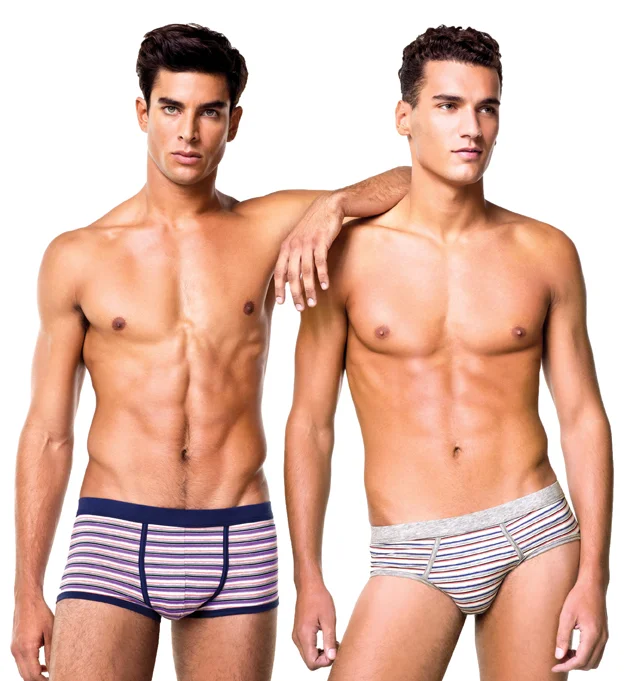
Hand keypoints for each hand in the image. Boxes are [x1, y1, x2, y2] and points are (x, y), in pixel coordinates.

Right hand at [11, 597, 53, 680]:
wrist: (27, 601)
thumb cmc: (40, 613)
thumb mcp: (51, 631)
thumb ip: (52, 651)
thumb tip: (55, 667)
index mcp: (26, 648)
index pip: (33, 674)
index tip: (56, 679)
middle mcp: (17, 651)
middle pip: (26, 676)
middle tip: (54, 678)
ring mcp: (14, 649)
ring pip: (22, 670)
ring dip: (34, 675)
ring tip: (50, 674)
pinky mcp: (15, 646)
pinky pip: (21, 663)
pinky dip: (30, 667)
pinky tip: (42, 665)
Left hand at [274, 193, 343, 310]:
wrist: (328, 206)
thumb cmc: (314, 227)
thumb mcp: (298, 240)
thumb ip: (293, 257)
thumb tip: (290, 279)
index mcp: (286, 247)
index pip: (279, 271)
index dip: (279, 288)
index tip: (282, 302)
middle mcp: (294, 245)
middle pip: (292, 275)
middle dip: (295, 294)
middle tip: (300, 308)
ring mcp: (307, 243)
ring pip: (306, 271)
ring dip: (309, 289)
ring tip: (313, 303)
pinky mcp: (321, 241)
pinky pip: (320, 262)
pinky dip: (322, 275)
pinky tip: (325, 286)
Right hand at [292, 583, 338, 669]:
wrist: (308, 585)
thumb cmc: (319, 598)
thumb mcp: (329, 619)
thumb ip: (330, 640)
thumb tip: (332, 657)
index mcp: (304, 635)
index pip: (312, 662)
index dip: (325, 661)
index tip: (335, 649)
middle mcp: (297, 638)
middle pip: (309, 661)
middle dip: (324, 659)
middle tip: (335, 645)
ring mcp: (296, 635)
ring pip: (308, 656)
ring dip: (321, 654)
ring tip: (333, 641)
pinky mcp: (298, 632)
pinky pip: (306, 648)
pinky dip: (316, 648)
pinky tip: (326, 638)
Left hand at [552, 579, 608, 671]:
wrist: (592, 585)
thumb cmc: (578, 597)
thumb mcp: (566, 615)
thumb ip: (562, 636)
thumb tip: (558, 655)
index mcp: (592, 635)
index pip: (580, 660)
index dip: (567, 666)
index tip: (554, 667)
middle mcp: (602, 639)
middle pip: (588, 664)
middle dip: (573, 665)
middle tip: (557, 660)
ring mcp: (604, 637)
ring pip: (594, 660)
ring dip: (580, 661)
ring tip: (564, 654)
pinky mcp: (603, 634)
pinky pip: (596, 652)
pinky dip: (585, 655)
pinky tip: (573, 648)